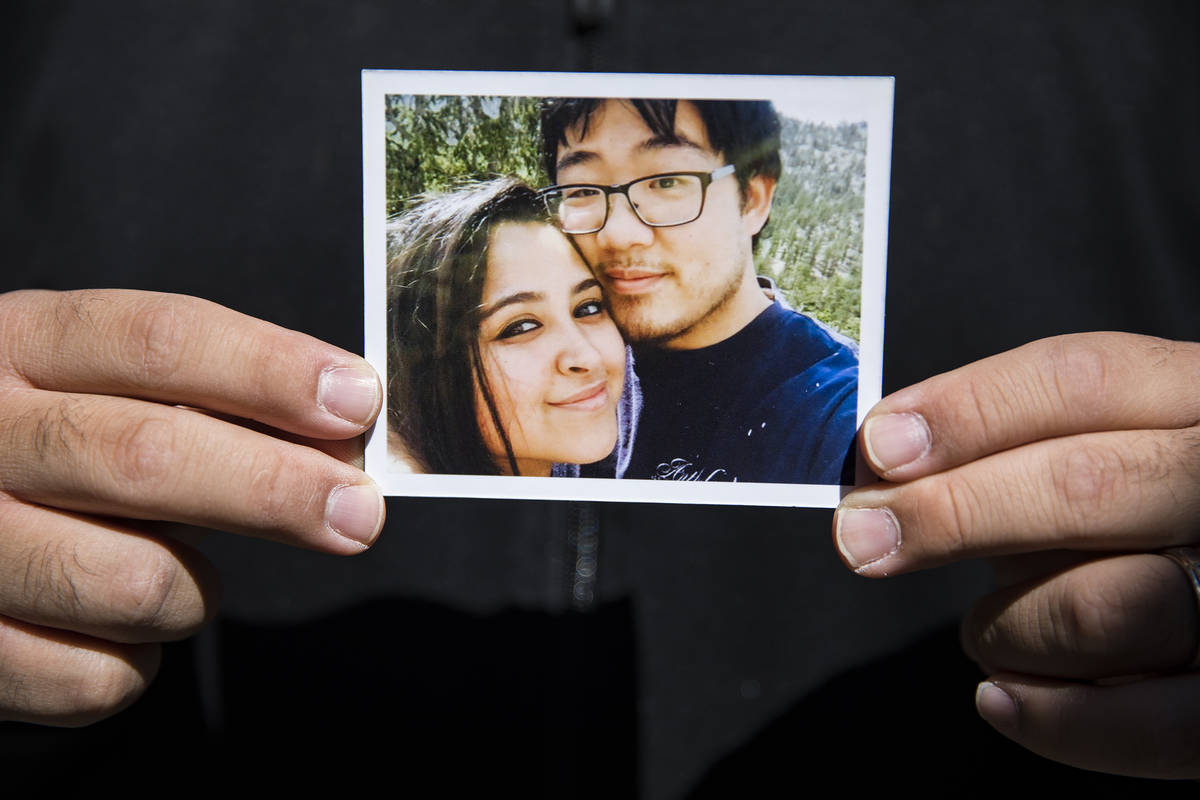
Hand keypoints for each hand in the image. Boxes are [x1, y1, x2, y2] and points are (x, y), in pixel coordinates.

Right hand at [0, 289, 384, 724]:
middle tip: (358, 515)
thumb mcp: (95, 388)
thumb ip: (205, 401)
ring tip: (181, 573)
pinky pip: (94, 678)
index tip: (357, 402)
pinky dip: (135, 663)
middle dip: (274, 488)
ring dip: (196, 592)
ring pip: (130, 581)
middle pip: (145, 456)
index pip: (158, 340)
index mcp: (20, 345)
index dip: (270, 370)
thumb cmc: (46, 447)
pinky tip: (117, 630)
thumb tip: (339, 445)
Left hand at [833, 332, 1199, 778]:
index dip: (967, 410)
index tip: (878, 446)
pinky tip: (1002, 696)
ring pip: (1109, 605)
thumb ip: (1000, 449)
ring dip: (1008, 626)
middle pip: (1086, 484)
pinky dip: (1055, 716)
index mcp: (1186, 401)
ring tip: (988, 630)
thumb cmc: (1123, 520)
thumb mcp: (1079, 452)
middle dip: (952, 512)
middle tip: (859, 535)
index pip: (1081, 379)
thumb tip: (881, 470)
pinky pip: (1148, 723)